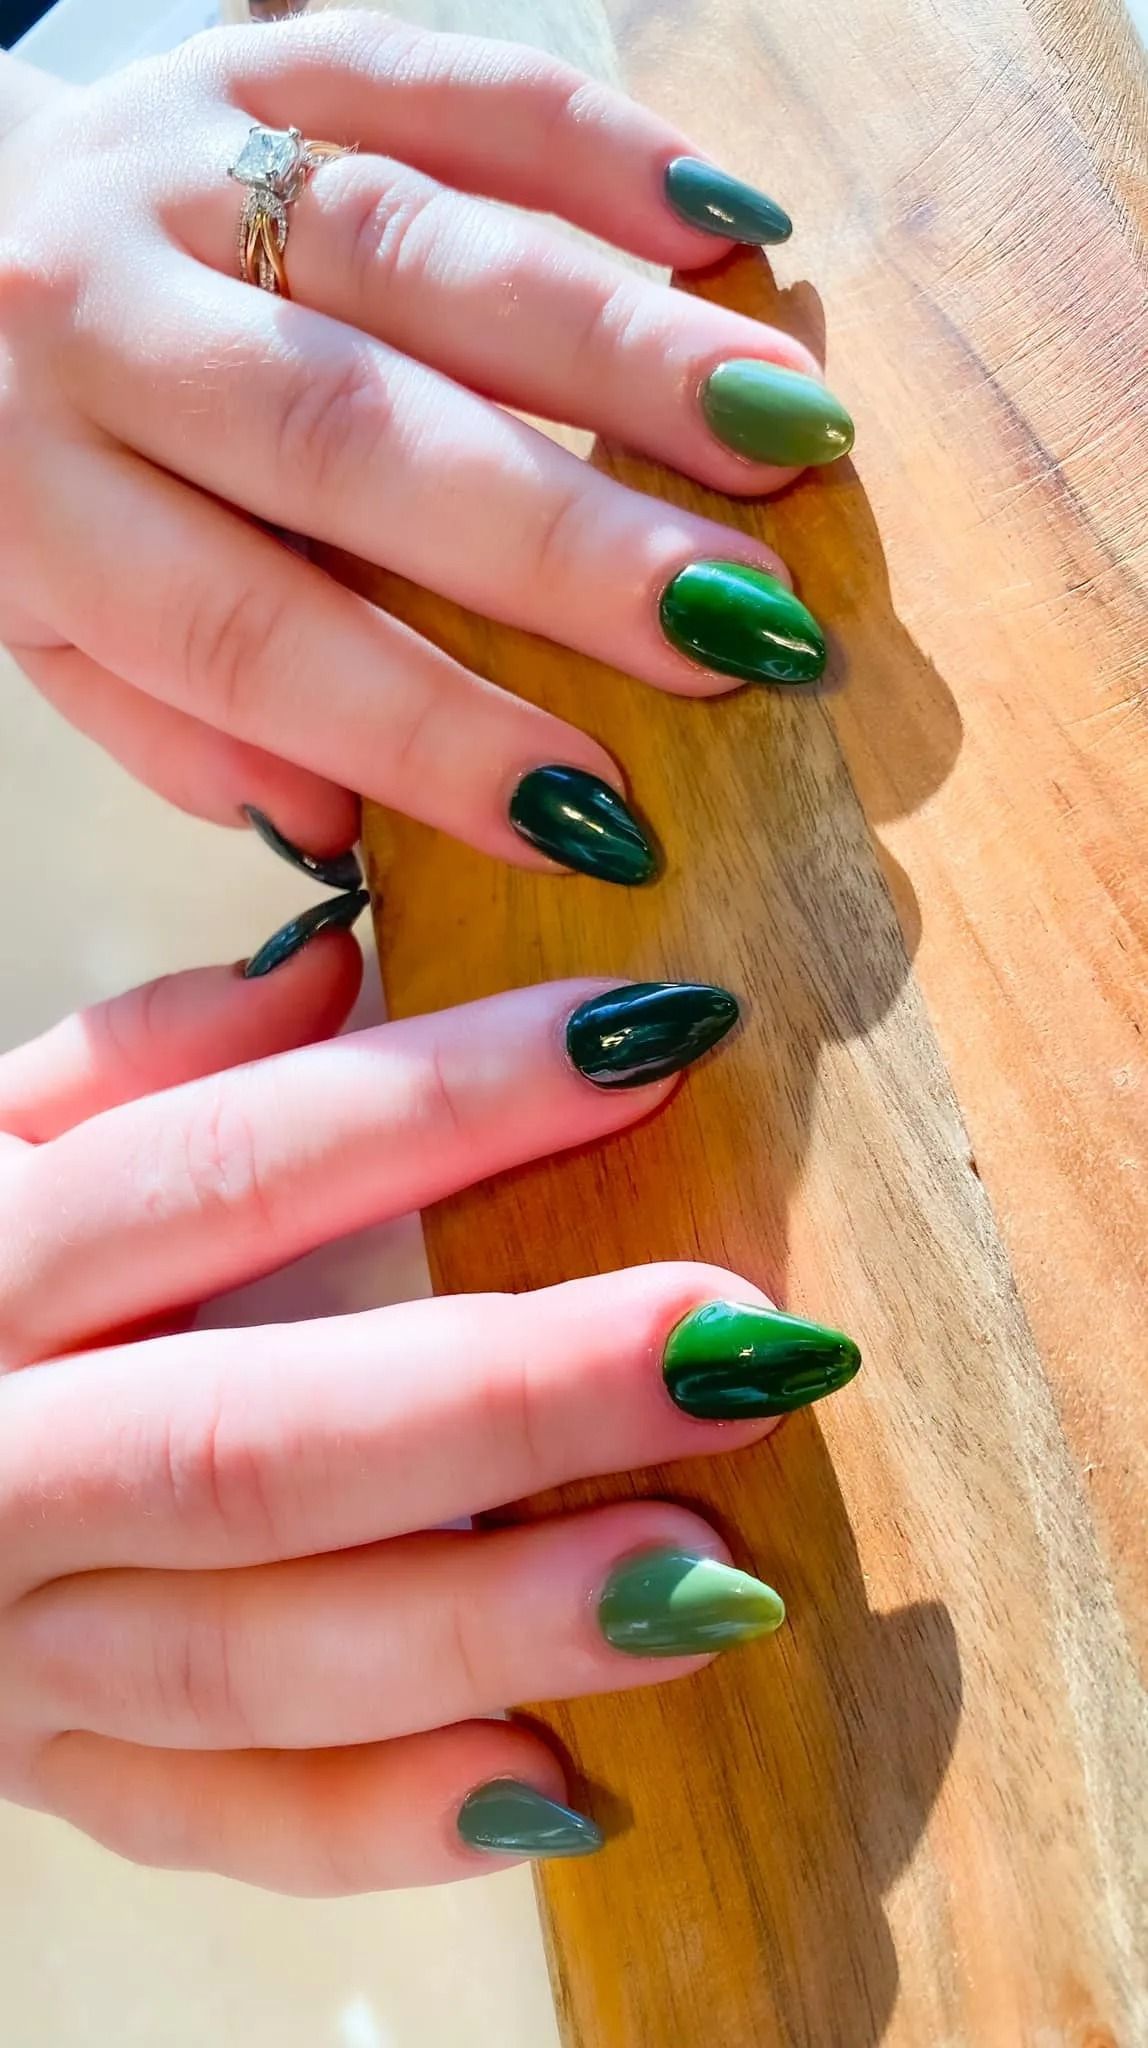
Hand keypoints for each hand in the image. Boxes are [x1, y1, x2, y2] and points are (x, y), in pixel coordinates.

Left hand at [0, 14, 851, 881]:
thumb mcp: (44, 628)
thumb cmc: (25, 467)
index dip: (427, 732)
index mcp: (34, 492)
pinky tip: (727, 239)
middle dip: (565, 540)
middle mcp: (99, 316)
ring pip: (425, 251)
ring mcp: (185, 166)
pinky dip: (600, 151)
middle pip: (353, 437)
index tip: (591, 815)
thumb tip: (352, 831)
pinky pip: (442, 82)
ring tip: (789, 433)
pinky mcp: (263, 58)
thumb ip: (179, 728)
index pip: (244, 634)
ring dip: (625, 349)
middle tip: (738, 621)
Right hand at [0, 937, 858, 1891]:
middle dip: (510, 1397)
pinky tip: (561, 1785)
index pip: (225, 1173)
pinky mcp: (48, 1774)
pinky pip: (217, 1822)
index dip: (442, 1105)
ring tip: (711, 1574)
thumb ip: (143, 1061)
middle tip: (736, 1346)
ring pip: (254, 1654)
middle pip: (256, 1437)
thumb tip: (336, 964)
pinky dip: (382, 1821)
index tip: (655, 1039)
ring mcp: (11, 1649)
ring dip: (489, 1619)